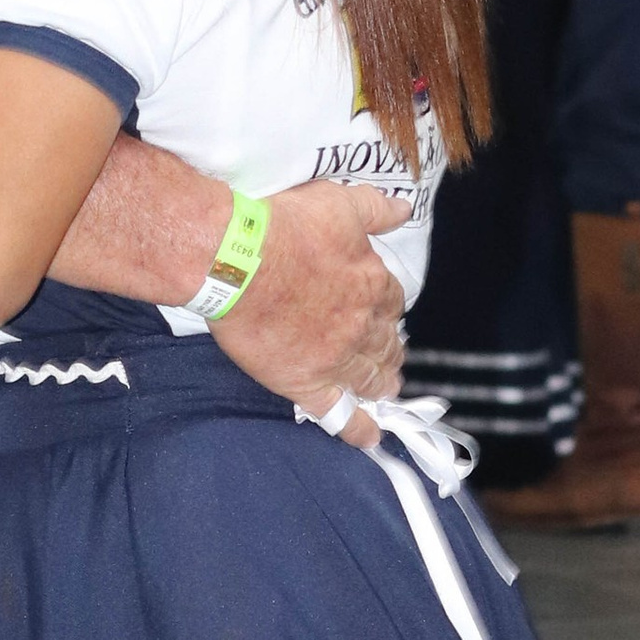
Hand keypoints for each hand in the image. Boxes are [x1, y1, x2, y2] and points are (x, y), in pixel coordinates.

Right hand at [210, 177, 408, 413]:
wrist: (237, 260)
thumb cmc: (283, 228)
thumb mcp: (338, 203)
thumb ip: (375, 209)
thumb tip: (402, 211)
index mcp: (371, 283)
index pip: (392, 302)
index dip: (387, 309)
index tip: (382, 313)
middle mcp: (361, 324)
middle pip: (385, 344)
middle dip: (389, 351)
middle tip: (389, 358)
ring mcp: (336, 357)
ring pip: (370, 377)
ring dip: (381, 384)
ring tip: (385, 390)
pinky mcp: (306, 382)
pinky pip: (340, 413)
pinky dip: (358, 428)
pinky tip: (368, 436)